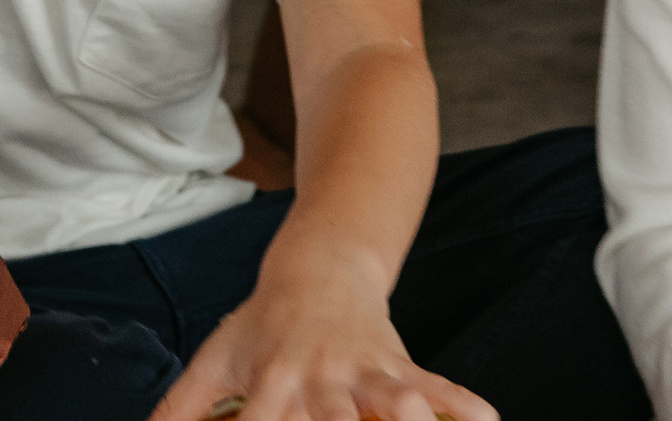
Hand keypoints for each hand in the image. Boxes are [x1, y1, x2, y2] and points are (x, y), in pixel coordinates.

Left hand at [147, 246, 492, 420]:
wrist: (317, 265)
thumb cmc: (261, 324)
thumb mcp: (217, 359)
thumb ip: (183, 406)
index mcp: (270, 381)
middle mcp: (318, 378)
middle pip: (331, 418)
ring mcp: (362, 369)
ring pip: (389, 394)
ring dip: (407, 411)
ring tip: (418, 419)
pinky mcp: (399, 362)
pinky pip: (437, 383)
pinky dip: (463, 402)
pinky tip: (488, 419)